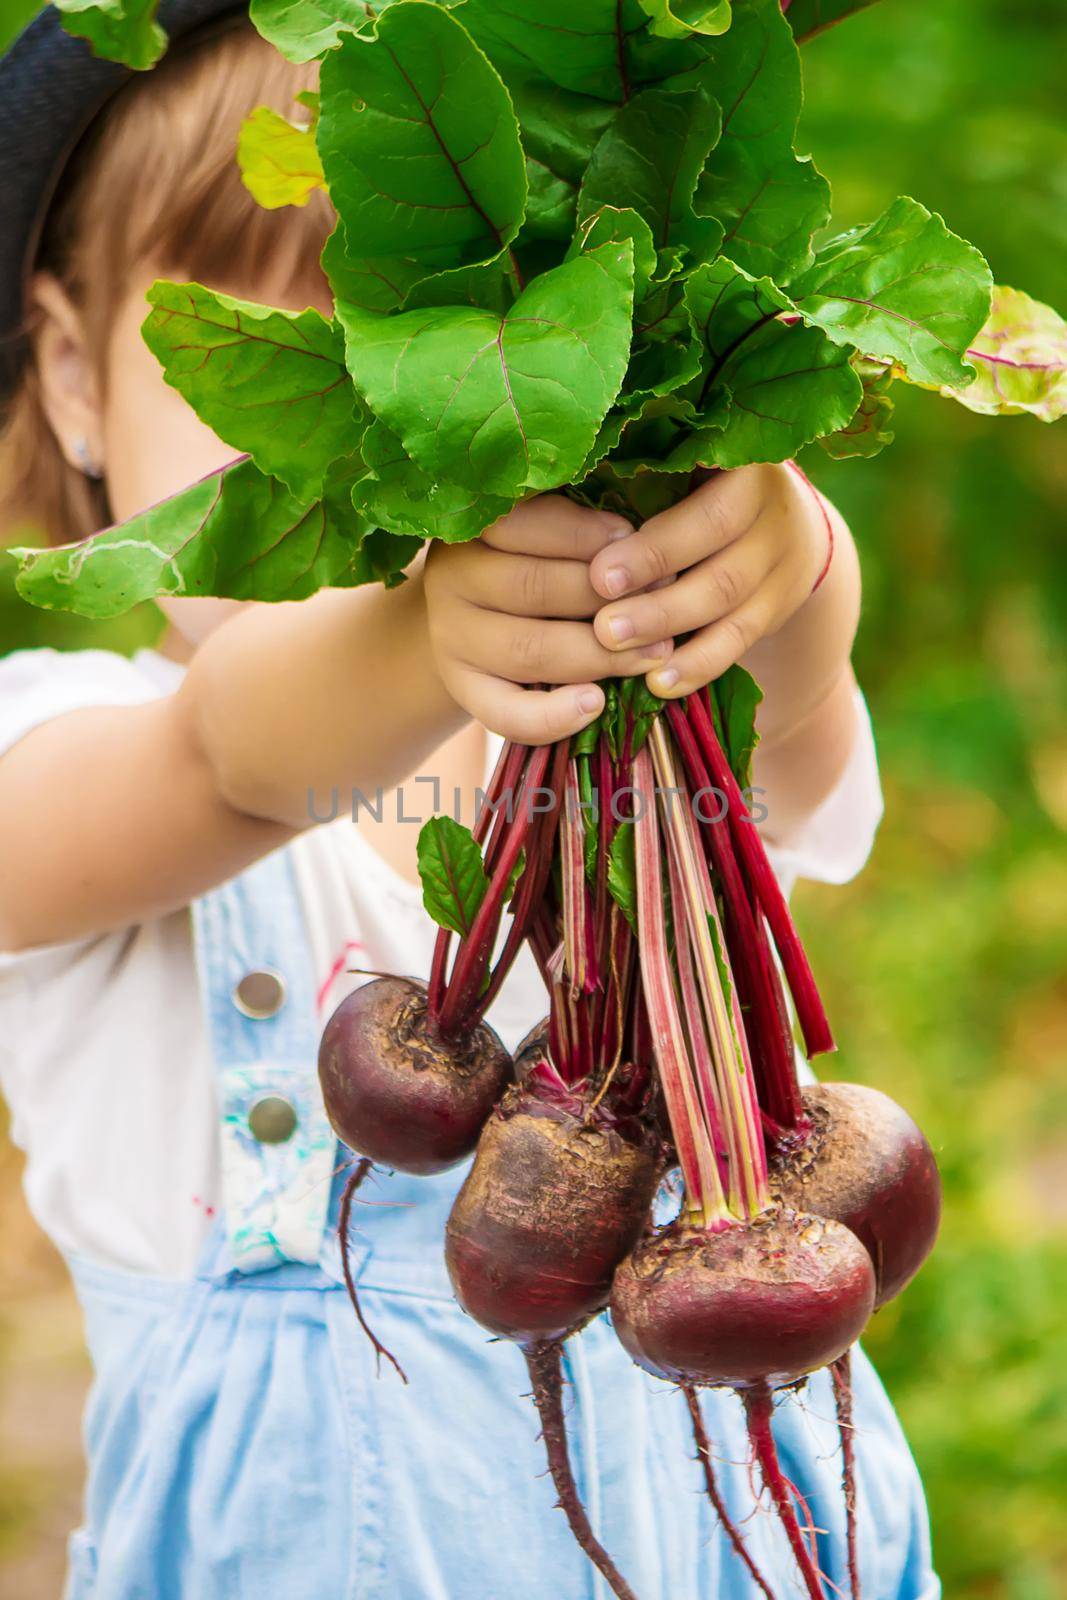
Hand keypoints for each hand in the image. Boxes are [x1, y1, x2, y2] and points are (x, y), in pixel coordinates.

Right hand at [424, 496, 674, 743]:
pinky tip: (595, 704)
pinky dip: (553, 716)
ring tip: (654, 652)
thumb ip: (579, 529)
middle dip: (608, 599)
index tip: (635, 541)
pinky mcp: (464, 690)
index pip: (524, 524)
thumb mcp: (543, 531)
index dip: (587, 535)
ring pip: (529, 650)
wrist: (474, 619)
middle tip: (666, 601)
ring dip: (600, 655)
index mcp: (473, 527)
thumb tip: (640, 543)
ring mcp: (452, 639)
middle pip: (533, 588)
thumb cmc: (530, 560)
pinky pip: (506, 713)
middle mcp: (452, 579)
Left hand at [589, 464, 832, 698]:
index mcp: (739, 464)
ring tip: (622, 655)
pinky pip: (740, 639)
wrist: (777, 513)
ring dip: (671, 633)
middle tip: (603, 628)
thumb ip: (633, 483)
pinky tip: (660, 683)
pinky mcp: (780, 602)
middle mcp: (771, 506)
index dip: (653, 550)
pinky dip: (700, 665)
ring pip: (728, 604)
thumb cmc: (694, 482)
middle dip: (657, 603)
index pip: (704, 513)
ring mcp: (782, 558)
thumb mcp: (676, 467)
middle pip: (718, 566)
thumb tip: (557, 515)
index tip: (600, 577)